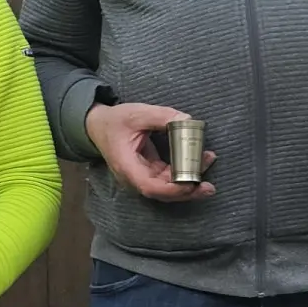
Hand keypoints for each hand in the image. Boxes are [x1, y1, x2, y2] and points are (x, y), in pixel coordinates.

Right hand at [85, 100, 211, 202]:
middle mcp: (133, 177)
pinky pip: (168, 178)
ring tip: (208, 162)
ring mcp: (141, 176)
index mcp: (126, 166)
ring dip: (189, 180)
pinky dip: (183, 172)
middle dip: (187, 190)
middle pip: (162, 193)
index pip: (150, 187)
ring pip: (167, 187)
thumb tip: (187, 120)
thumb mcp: (136, 114)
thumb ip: (161, 116)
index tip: (191, 184)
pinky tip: (198, 160)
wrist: (99, 126)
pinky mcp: (148, 172)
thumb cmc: (114, 121)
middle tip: (209, 186)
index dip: (172, 189)